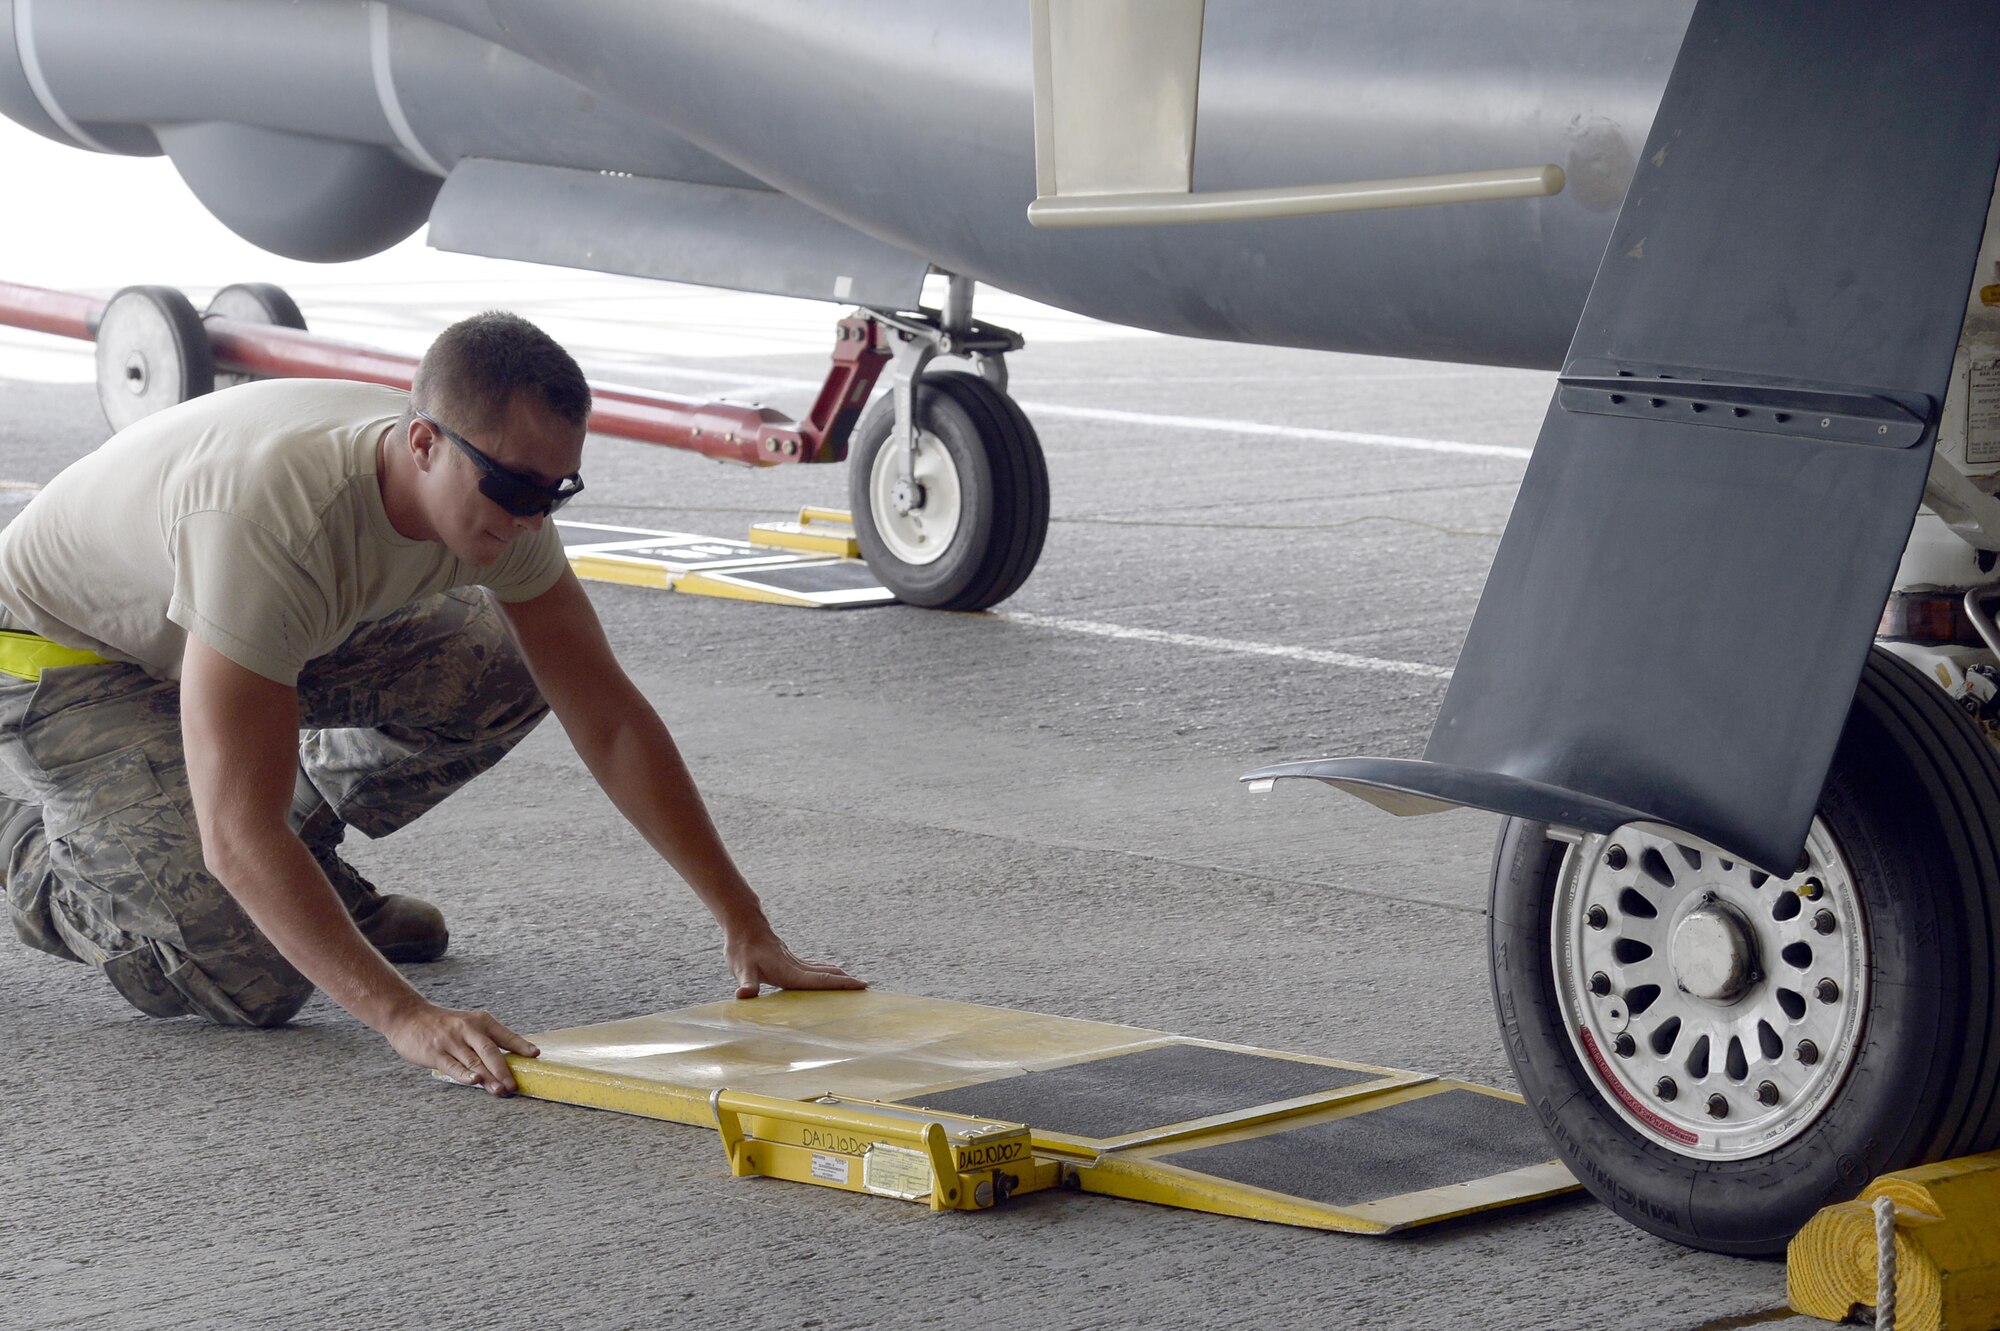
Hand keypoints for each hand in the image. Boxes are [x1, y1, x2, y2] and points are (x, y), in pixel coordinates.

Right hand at [384, 999, 540, 1095]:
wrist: (408, 1016)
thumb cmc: (443, 1025)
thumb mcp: (468, 1024)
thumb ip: (485, 1040)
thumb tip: (508, 1062)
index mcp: (481, 1021)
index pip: (505, 1035)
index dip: (521, 1045)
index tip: (535, 1055)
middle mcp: (468, 1029)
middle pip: (490, 1051)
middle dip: (504, 1070)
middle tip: (514, 1086)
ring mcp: (452, 1042)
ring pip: (474, 1062)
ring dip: (488, 1078)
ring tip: (500, 1091)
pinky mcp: (436, 1053)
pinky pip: (453, 1066)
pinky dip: (465, 1075)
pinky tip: (475, 1082)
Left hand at [725, 927, 866, 999]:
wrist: (744, 926)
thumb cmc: (742, 950)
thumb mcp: (741, 969)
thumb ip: (746, 984)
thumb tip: (744, 995)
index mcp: (789, 972)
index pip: (820, 980)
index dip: (840, 984)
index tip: (860, 985)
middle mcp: (796, 967)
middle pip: (827, 974)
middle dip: (846, 981)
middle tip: (866, 988)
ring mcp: (795, 962)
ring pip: (823, 969)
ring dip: (839, 977)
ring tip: (854, 983)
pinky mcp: (791, 960)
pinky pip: (815, 968)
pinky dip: (827, 973)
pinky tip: (830, 975)